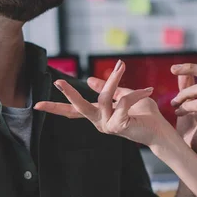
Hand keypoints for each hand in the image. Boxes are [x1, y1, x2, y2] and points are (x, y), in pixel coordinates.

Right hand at [34, 60, 174, 146]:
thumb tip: (88, 80)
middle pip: (78, 108)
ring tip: (122, 65)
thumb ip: (109, 89)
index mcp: (98, 114)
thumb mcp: (125, 95)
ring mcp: (108, 126)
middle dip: (69, 94)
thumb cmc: (144, 114)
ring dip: (114, 79)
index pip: (73, 111)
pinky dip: (136, 93)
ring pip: (104, 97)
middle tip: (57, 82)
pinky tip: (147, 90)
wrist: (160, 131)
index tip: (36, 105)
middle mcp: (99, 122)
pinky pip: (123, 101)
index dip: (55, 107)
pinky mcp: (120, 126)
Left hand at [170, 40, 196, 160]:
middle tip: (173, 69)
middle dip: (190, 67)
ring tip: (174, 106)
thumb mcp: (184, 106)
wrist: (191, 153)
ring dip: (182, 96)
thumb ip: (185, 89)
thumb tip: (182, 74)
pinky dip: (185, 106)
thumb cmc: (189, 131)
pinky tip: (179, 113)